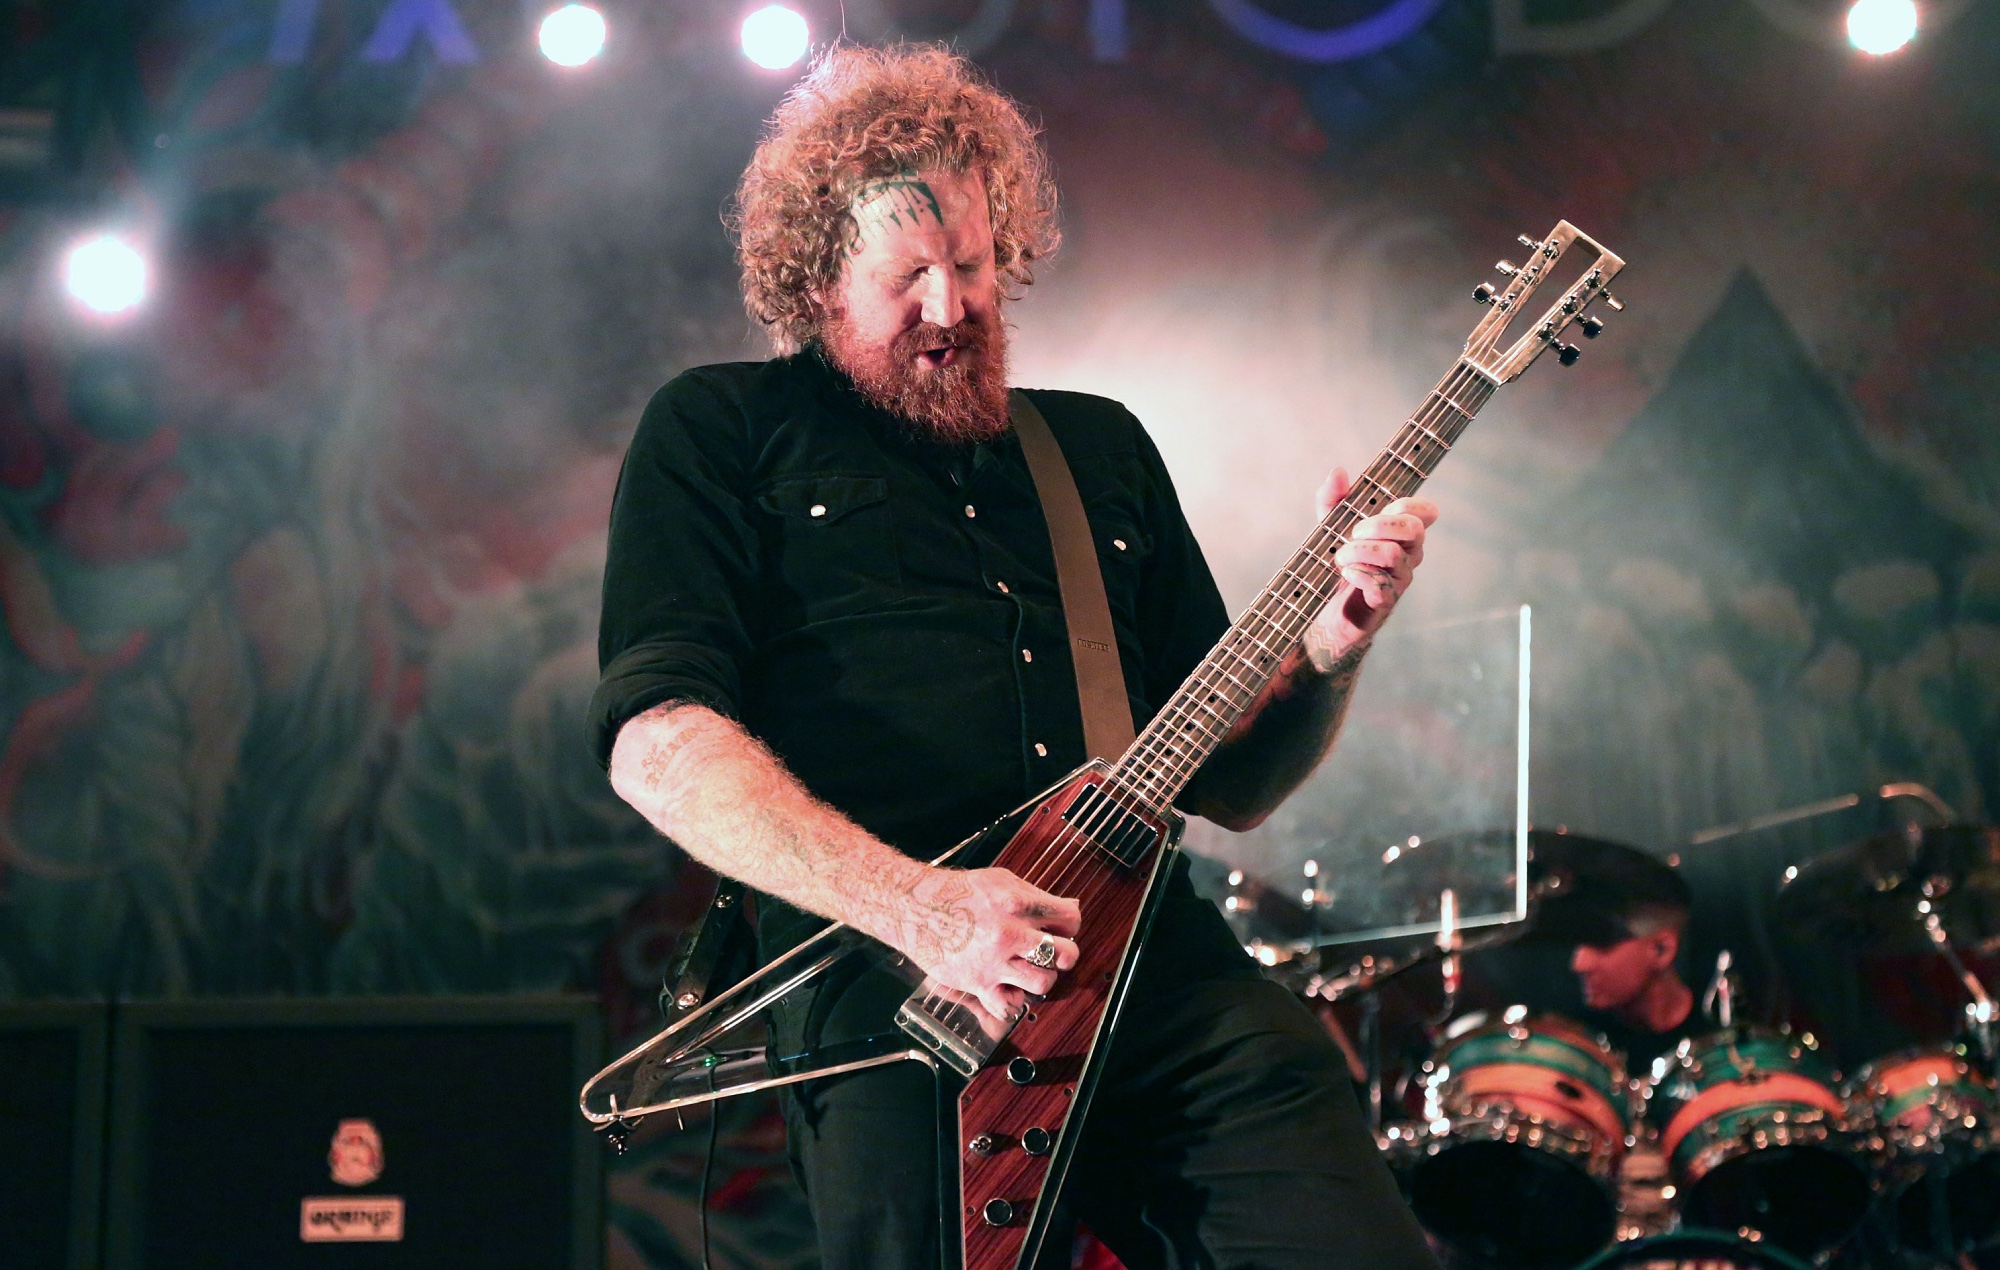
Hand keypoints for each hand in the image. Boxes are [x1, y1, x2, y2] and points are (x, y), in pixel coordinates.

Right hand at [896, 866, 1080, 1021]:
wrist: (915, 908)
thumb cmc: (957, 892)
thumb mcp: (1000, 880)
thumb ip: (1036, 895)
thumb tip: (1071, 906)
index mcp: (1017, 903)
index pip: (1070, 919)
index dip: (1069, 924)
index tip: (1061, 926)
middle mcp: (1009, 932)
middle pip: (1065, 955)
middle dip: (1065, 954)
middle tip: (1054, 952)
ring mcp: (994, 961)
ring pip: (1043, 982)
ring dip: (1042, 977)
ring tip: (1031, 969)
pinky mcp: (978, 983)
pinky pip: (1008, 1007)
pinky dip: (1013, 1002)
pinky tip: (1010, 988)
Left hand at [1310, 467, 1437, 661]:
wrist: (1327, 609)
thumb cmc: (1339, 562)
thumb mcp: (1330, 526)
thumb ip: (1333, 499)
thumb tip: (1338, 472)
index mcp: (1400, 532)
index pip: (1426, 512)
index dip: (1411, 504)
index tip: (1385, 507)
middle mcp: (1408, 554)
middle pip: (1413, 528)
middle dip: (1379, 524)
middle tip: (1353, 533)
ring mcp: (1400, 578)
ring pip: (1393, 554)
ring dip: (1359, 551)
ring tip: (1339, 557)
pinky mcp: (1385, 601)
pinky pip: (1380, 583)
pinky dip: (1359, 573)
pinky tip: (1346, 574)